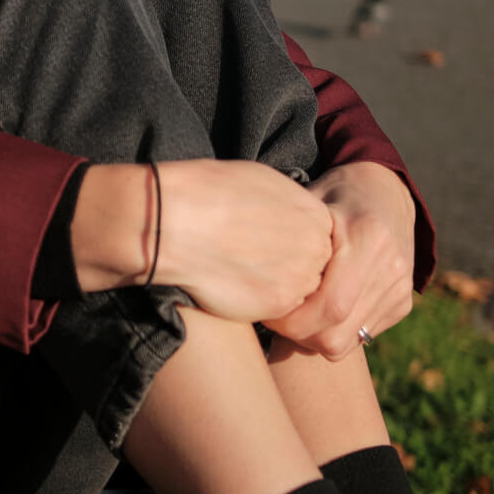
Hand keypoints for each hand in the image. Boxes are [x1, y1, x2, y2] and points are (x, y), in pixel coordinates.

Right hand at [72, 159, 333, 321]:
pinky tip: (231, 285)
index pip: (316, 238)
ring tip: (238, 273)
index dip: (289, 242)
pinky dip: (256, 303)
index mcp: (315, 214)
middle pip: (311, 267)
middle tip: (250, 260)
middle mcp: (316, 247)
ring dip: (273, 287)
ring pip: (296, 292)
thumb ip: (286, 204)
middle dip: (286, 267)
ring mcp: (300, 278)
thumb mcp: (261, 181)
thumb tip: (283, 216)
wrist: (177, 220)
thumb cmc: (209, 192)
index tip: (265, 243)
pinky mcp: (277, 305)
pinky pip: (277, 312)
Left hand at [267, 161, 415, 360]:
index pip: (331, 306)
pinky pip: (360, 335)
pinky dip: (333, 330)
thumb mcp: (308, 202)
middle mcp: (391, 267)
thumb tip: (248, 272)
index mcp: (368, 237)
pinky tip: (318, 307)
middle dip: (298, 336)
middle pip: (336, 335)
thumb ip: (287, 236)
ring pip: (347, 342)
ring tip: (294, 311)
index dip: (292, 320)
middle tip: (274, 317)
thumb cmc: (334, 195)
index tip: (266, 309)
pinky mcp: (403, 303)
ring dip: (314, 336)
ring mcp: (400, 289)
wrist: (385, 191)